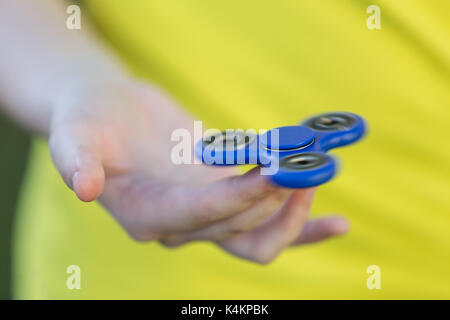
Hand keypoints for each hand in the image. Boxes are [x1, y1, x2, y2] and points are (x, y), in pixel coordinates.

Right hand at [49, 79, 348, 263]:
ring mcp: (205, 218)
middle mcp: (178, 226)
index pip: (200, 214)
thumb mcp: (75, 130)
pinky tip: (338, 225)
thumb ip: (75, 159)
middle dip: (275, 197)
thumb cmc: (89, 119)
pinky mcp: (224, 202)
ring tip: (319, 170)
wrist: (110, 114)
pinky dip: (303, 228)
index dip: (240, 196)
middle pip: (238, 227)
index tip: (277, 170)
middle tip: (306, 163)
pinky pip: (268, 225)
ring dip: (295, 210)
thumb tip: (83, 188)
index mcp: (144, 214)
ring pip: (260, 238)